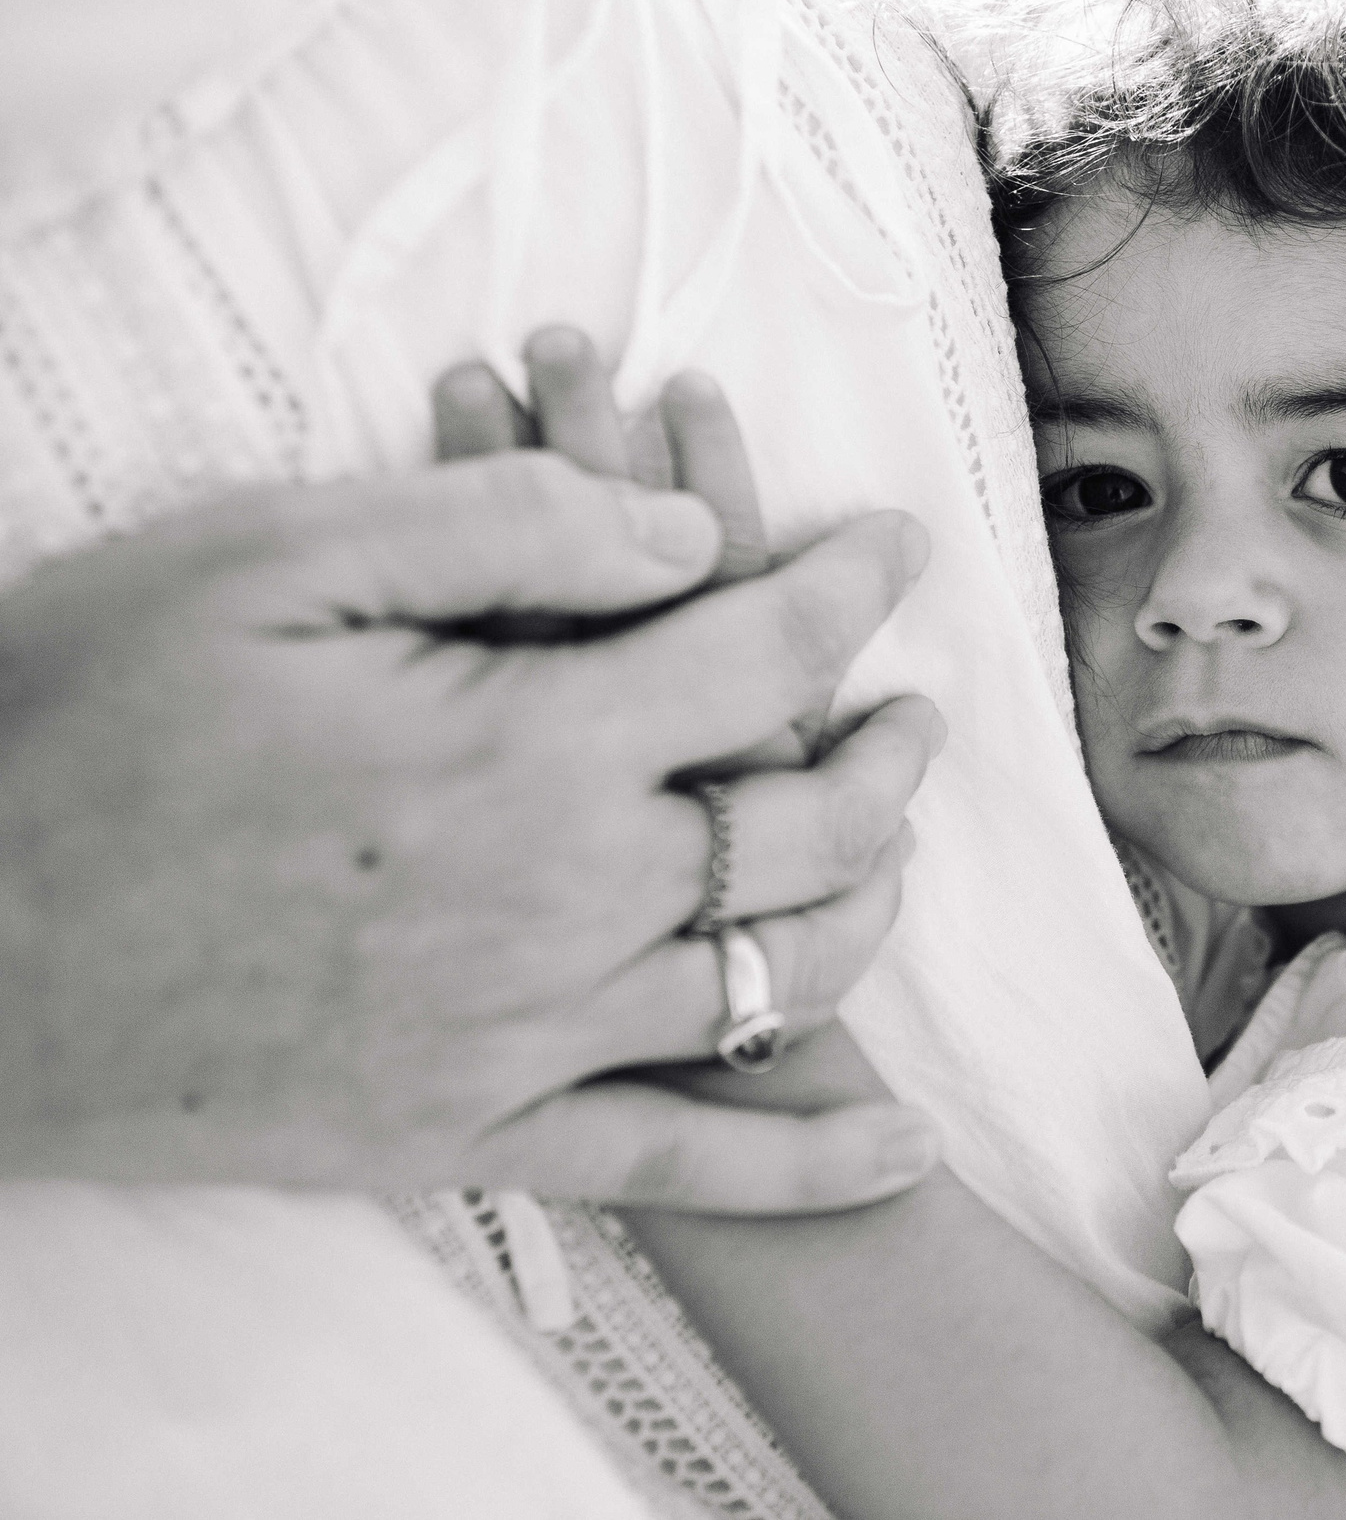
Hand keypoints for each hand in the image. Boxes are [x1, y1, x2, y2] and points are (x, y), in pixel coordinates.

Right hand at [0, 369, 940, 1211]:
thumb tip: (695, 533)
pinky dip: (808, 1162)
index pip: (767, 651)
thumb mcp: (277, 559)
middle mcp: (566, 904)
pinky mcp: (467, 1135)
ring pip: (782, 979)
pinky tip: (902, 1148)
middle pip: (809, 825)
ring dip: (871, 903)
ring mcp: (525, 1038)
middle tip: (916, 707)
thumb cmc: (82, 721)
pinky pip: (682, 1165)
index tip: (897, 551)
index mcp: (533, 746)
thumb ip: (513, 526)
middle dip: (888, 752)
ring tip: (893, 844)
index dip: (855, 586)